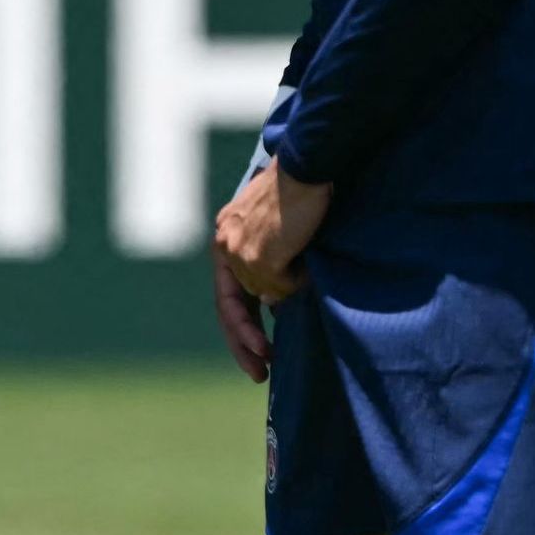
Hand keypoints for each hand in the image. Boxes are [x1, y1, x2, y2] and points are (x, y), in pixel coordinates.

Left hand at [209, 163, 330, 380]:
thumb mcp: (281, 228)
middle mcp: (225, 244)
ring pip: (263, 296)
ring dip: (286, 297)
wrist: (309, 161)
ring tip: (296, 302)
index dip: (239, 325)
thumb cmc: (305, 187)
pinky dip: (297, 282)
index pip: (226, 291)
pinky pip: (280, 288)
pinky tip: (307, 264)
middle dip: (243, 343)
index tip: (255, 352)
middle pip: (230, 306)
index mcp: (227, 234)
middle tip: (258, 373)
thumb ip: (274, 259)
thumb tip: (281, 302)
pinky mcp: (258, 257)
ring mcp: (239, 252)